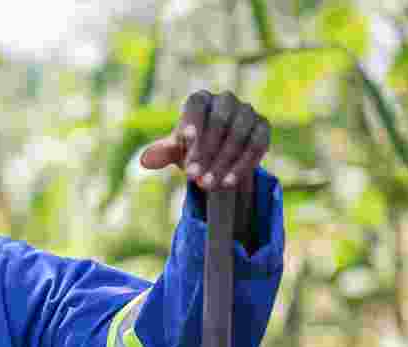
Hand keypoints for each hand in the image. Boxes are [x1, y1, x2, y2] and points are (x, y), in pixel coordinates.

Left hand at [140, 91, 270, 191]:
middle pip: (220, 121)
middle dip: (206, 151)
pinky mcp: (263, 127)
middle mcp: (226, 100)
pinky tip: (229, 183)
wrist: (217, 157)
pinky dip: (243, 165)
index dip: (193, 120)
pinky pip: (256, 145)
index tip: (185, 139)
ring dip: (223, 162)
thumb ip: (161, 152)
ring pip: (239, 134)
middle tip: (193, 177)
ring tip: (208, 186)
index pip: (197, 105)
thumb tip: (145, 160)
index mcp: (201, 99)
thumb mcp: (175, 151)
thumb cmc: (191, 148)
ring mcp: (247, 112)